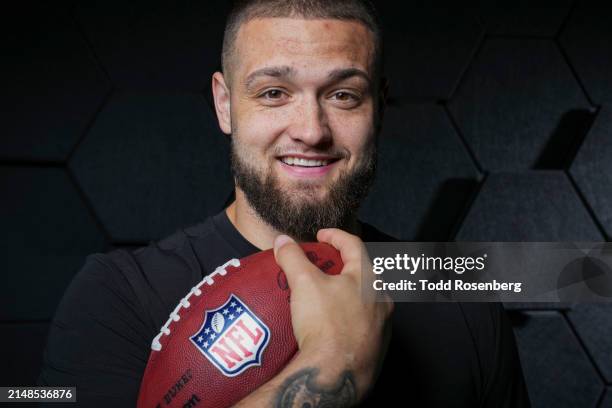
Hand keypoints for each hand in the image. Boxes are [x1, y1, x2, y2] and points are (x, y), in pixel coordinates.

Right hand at [273, 228, 393, 400]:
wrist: (337, 374)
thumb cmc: (325, 323)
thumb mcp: (304, 283)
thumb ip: (293, 258)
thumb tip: (282, 241)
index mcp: (369, 279)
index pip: (354, 245)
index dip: (335, 236)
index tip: (320, 236)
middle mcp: (383, 300)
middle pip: (363, 273)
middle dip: (343, 266)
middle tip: (322, 266)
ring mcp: (383, 326)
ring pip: (365, 300)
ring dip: (347, 293)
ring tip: (325, 295)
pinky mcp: (377, 348)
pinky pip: (363, 324)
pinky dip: (348, 317)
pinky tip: (332, 324)